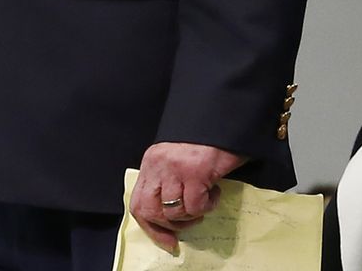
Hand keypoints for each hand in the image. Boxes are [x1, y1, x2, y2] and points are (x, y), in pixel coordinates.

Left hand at [128, 142, 246, 254]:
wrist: (222, 120)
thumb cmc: (204, 142)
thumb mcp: (176, 160)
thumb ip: (167, 182)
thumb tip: (168, 218)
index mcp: (151, 163)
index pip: (138, 203)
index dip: (151, 227)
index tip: (168, 241)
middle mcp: (158, 166)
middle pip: (150, 211)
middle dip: (170, 225)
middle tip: (190, 220)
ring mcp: (175, 169)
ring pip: (173, 212)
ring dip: (192, 215)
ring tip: (205, 201)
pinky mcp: (195, 172)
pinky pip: (195, 206)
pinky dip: (208, 206)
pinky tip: (215, 193)